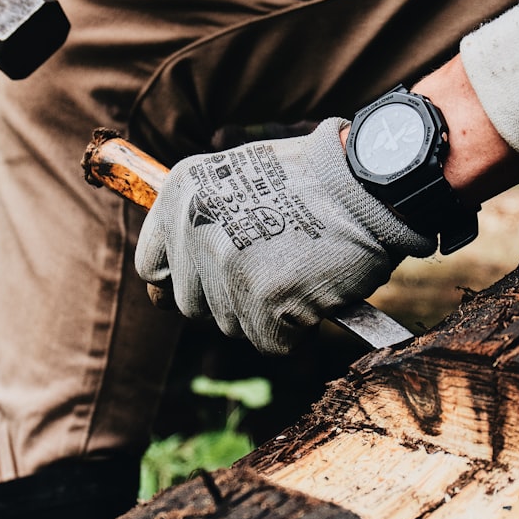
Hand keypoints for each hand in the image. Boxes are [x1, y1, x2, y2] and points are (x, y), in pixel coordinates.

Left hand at [134, 118, 435, 353]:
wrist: (368, 183)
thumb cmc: (312, 180)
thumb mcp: (237, 176)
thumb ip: (201, 220)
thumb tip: (172, 278)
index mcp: (182, 195)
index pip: (151, 266)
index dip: (180, 280)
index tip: (205, 281)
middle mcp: (194, 231)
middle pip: (191, 305)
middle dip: (228, 299)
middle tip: (272, 269)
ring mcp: (227, 268)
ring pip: (231, 325)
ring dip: (264, 312)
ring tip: (298, 269)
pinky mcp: (264, 302)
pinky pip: (269, 342)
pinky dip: (294, 329)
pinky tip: (313, 290)